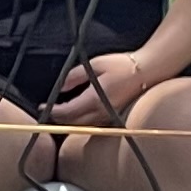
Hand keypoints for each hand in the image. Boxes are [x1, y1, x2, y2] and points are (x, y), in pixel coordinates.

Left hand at [45, 50, 163, 125]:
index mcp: (95, 99)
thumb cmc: (123, 65)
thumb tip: (59, 87)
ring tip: (60, 112)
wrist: (148, 71)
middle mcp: (101, 113)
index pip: (67, 112)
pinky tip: (77, 114)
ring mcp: (109, 117)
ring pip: (83, 126)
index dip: (52, 111)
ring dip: (69, 121)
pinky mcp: (114, 117)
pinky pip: (93, 124)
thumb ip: (75, 77)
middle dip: (58, 118)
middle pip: (73, 123)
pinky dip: (81, 121)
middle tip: (48, 110)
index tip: (42, 107)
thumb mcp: (95, 64)